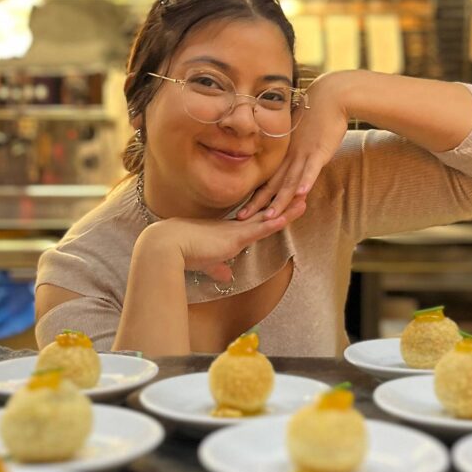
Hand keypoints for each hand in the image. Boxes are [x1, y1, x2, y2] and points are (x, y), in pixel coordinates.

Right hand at [140, 201, 306, 284]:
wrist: (166, 247)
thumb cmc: (180, 254)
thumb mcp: (205, 263)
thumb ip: (217, 268)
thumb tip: (225, 277)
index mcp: (226, 232)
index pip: (252, 222)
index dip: (267, 215)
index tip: (280, 207)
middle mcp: (234, 227)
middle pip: (264, 214)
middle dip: (282, 206)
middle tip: (299, 194)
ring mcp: (236, 230)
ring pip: (268, 217)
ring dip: (287, 210)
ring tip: (304, 199)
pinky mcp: (236, 237)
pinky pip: (262, 227)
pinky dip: (278, 221)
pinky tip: (291, 215)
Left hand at [238, 72, 351, 220]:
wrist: (331, 96)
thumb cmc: (317, 115)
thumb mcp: (301, 136)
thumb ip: (296, 152)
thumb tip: (292, 163)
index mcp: (285, 155)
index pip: (267, 180)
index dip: (253, 196)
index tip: (241, 209)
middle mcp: (290, 157)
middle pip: (272, 185)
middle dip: (257, 204)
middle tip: (242, 219)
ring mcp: (304, 154)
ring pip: (289, 182)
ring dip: (279, 200)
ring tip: (269, 217)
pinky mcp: (319, 151)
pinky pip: (311, 169)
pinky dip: (306, 182)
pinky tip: (301, 195)